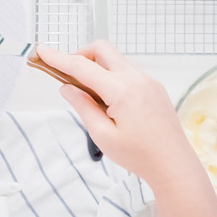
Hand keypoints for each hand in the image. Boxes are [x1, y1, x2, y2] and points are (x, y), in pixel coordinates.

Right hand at [37, 41, 216, 216]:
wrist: (174, 166)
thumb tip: (68, 88)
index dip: (58, 58)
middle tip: (67, 74)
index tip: (42, 51)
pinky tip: (107, 99)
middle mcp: (137, 79)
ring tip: (88, 94)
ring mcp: (148, 81)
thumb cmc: (142, 156)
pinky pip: (127, 71)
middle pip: (101, 50)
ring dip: (96, 67)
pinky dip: (111, 75)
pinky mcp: (153, 87)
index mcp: (122, 91)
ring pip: (115, 59)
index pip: (82, 67)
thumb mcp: (102, 135)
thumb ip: (83, 107)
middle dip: (80, 55)